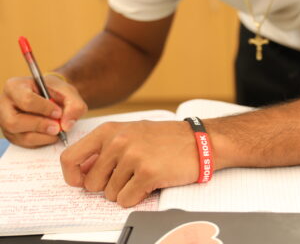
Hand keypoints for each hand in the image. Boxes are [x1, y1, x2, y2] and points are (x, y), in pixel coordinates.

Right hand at [0, 74, 87, 146]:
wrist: (50, 96)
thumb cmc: (55, 91)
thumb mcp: (67, 91)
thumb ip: (74, 104)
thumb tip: (67, 126)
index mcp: (15, 86)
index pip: (26, 100)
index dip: (44, 109)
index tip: (59, 113)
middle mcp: (4, 105)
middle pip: (15, 121)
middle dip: (40, 126)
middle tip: (58, 128)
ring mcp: (5, 122)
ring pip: (19, 136)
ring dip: (42, 137)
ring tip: (57, 131)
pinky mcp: (11, 135)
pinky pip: (23, 144)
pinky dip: (40, 142)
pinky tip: (51, 136)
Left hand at [60, 120, 198, 207]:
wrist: (198, 140)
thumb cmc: (165, 138)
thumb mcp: (131, 132)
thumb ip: (104, 148)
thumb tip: (80, 171)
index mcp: (110, 130)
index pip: (70, 158)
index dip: (72, 176)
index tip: (82, 181)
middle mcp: (118, 141)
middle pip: (91, 184)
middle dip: (108, 186)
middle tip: (129, 174)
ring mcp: (132, 157)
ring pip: (110, 195)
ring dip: (126, 191)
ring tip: (144, 174)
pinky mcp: (147, 173)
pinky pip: (126, 201)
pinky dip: (137, 197)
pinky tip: (151, 182)